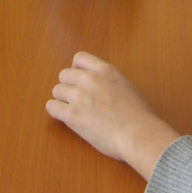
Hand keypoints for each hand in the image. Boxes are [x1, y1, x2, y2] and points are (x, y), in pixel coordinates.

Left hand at [46, 52, 179, 180]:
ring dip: (62, 99)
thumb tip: (100, 88)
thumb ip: (108, 82)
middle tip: (76, 100)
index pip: (79, 58)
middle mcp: (89, 79)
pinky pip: (52, 106)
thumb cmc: (139, 117)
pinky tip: (63, 117)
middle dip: (68, 87)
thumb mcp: (126, 87)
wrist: (139, 135)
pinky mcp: (73, 115)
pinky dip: (55, 111)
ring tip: (72, 110)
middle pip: (64, 75)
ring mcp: (80, 96)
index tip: (79, 80)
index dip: (76, 69)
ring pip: (57, 90)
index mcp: (104, 70)